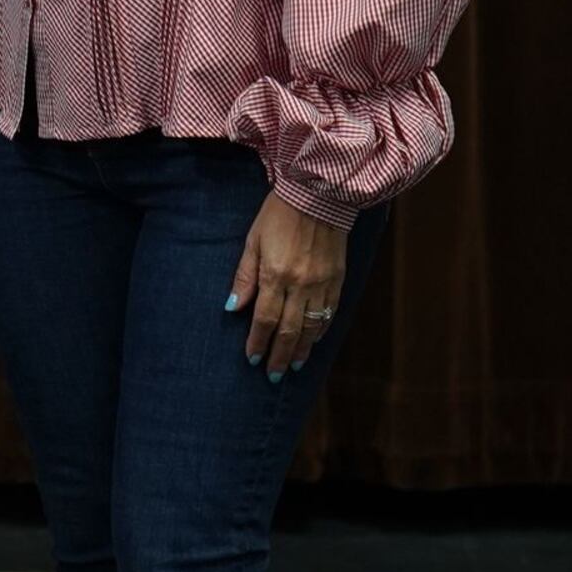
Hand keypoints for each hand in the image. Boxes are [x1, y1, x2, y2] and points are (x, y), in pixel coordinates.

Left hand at [224, 192, 348, 380]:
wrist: (319, 196)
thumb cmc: (278, 215)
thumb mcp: (253, 241)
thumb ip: (244, 276)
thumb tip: (232, 306)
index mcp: (275, 275)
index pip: (264, 318)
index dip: (257, 341)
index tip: (251, 358)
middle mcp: (300, 284)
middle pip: (289, 330)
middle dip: (279, 355)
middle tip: (271, 374)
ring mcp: (322, 284)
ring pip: (312, 327)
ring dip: (302, 349)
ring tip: (292, 366)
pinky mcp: (338, 280)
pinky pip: (329, 314)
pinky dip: (321, 331)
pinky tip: (314, 342)